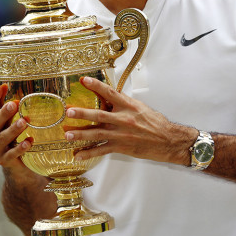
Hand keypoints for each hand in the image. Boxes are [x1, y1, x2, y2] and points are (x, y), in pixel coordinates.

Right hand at [0, 73, 32, 174]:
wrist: (15, 162)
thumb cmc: (9, 132)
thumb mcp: (3, 115)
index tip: (0, 86)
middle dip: (3, 113)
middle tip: (14, 104)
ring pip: (3, 139)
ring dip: (14, 130)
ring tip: (25, 122)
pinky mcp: (4, 162)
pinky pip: (12, 155)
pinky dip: (20, 148)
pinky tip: (29, 142)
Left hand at [64, 77, 194, 164]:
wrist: (168, 140)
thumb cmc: (156, 123)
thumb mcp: (140, 107)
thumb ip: (123, 104)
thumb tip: (108, 98)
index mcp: (129, 106)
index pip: (110, 93)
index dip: (96, 85)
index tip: (84, 80)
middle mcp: (123, 119)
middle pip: (99, 114)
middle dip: (82, 113)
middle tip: (69, 111)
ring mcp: (121, 134)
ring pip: (97, 133)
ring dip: (80, 134)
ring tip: (67, 134)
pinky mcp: (121, 147)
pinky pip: (101, 150)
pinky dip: (89, 153)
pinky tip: (78, 155)